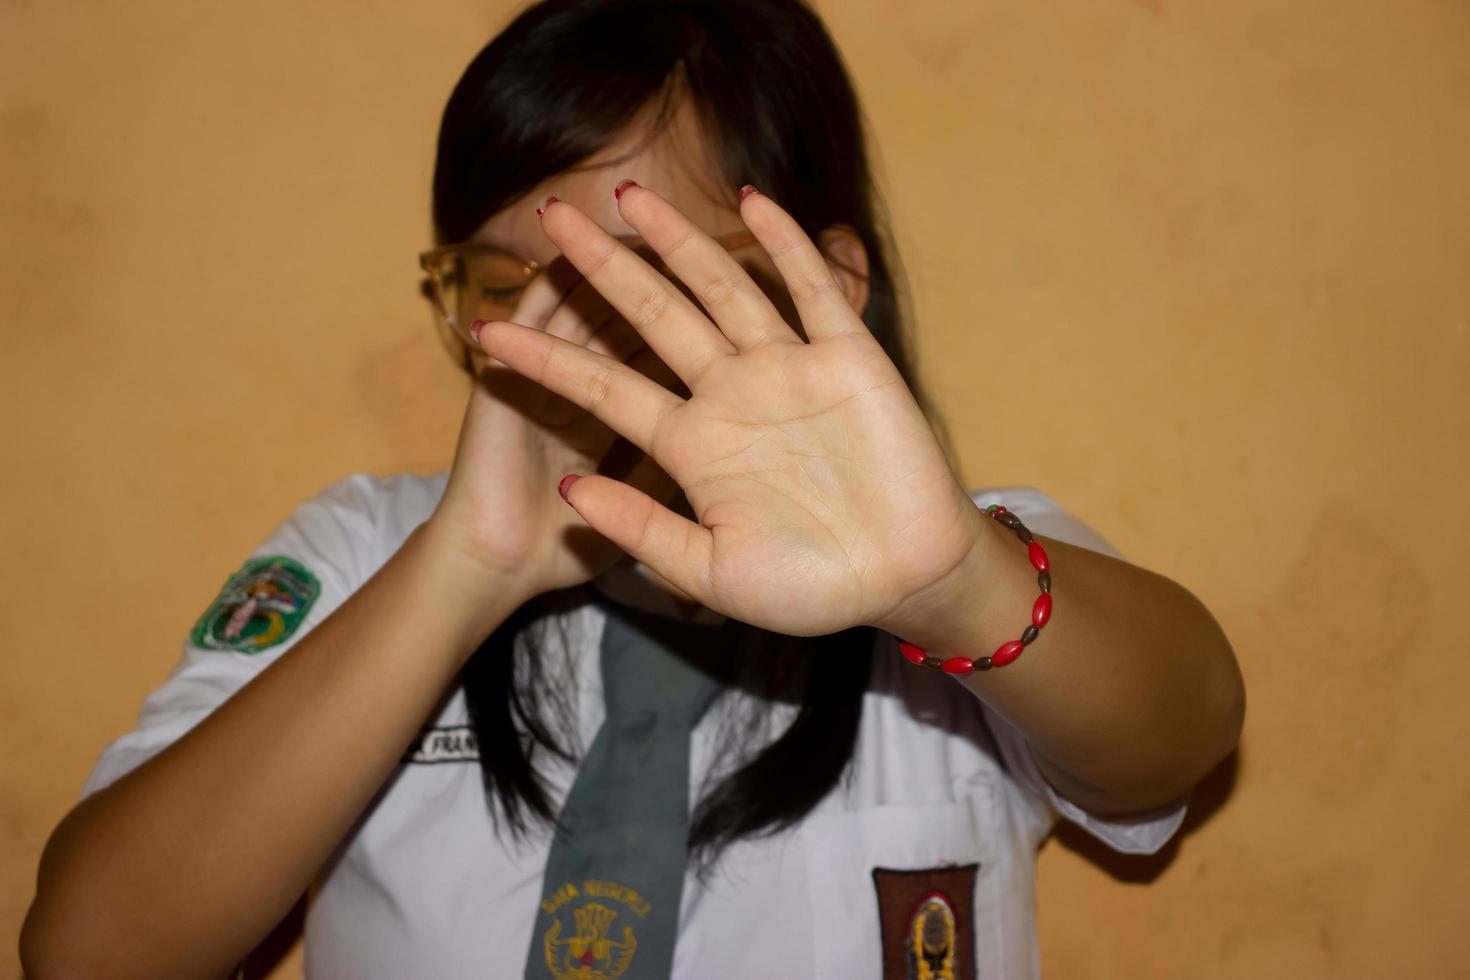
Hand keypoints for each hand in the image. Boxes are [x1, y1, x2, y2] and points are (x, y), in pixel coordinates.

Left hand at [474, 183, 985, 637]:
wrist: (903, 581)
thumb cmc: (810, 588)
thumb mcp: (712, 573)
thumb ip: (644, 529)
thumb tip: (571, 494)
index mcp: (691, 444)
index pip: (602, 385)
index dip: (543, 359)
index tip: (482, 333)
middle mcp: (730, 395)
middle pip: (650, 312)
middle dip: (600, 264)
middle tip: (547, 214)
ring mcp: (788, 369)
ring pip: (720, 287)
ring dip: (677, 239)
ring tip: (627, 194)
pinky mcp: (848, 357)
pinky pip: (811, 291)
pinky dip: (785, 245)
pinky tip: (750, 203)